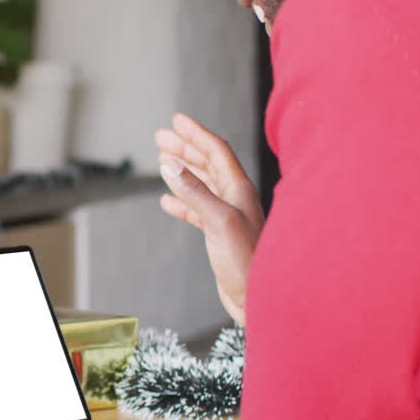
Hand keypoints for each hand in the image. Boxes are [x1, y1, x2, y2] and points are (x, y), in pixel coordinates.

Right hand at [155, 113, 263, 325]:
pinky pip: (197, 209)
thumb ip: (194, 192)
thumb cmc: (247, 262)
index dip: (196, 134)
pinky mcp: (219, 234)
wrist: (259, 298)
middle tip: (160, 136)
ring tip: (162, 160)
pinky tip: (167, 202)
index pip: (216, 151)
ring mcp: (227, 216)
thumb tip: (169, 165)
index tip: (176, 120)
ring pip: (202, 184)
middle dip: (185, 148)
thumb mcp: (218, 222)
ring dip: (182, 170)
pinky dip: (181, 202)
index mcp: (239, 189)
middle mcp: (235, 198)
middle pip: (207, 163)